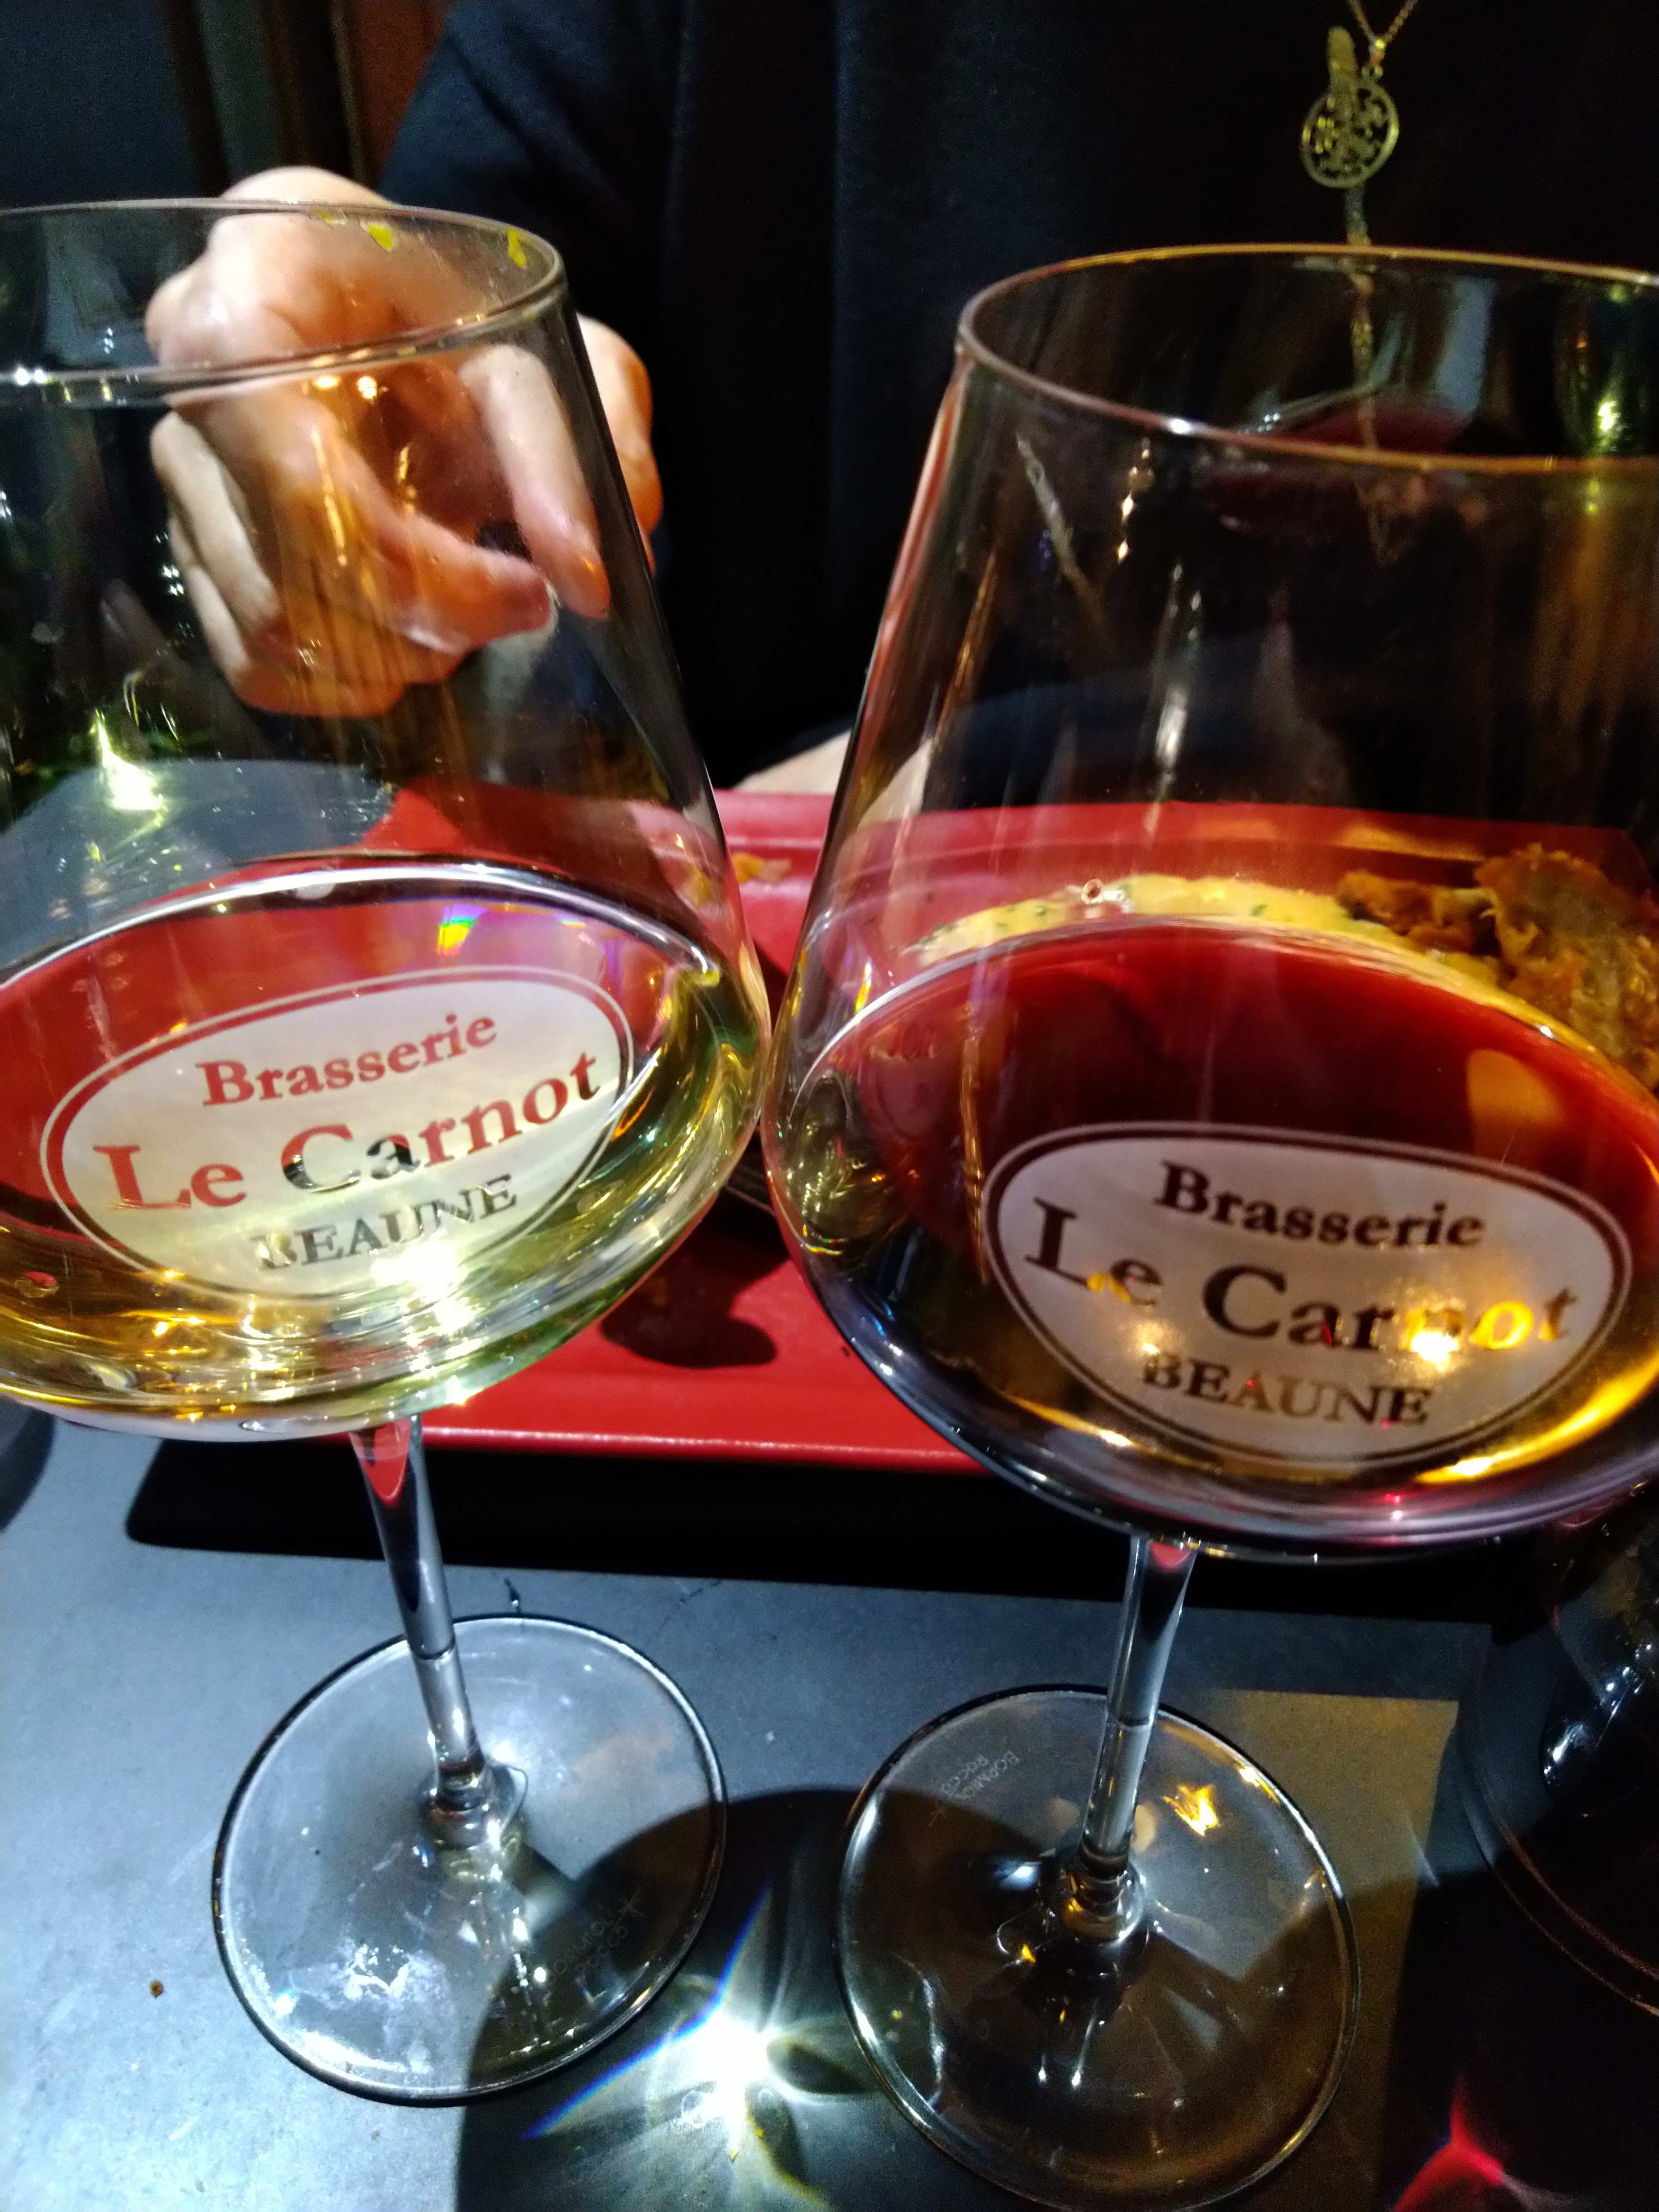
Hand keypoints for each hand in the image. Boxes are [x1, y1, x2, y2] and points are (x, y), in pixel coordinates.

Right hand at [146, 168, 662, 716]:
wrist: (411, 316)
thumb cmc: (471, 317)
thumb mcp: (553, 355)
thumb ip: (574, 454)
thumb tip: (588, 578)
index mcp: (259, 279)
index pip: (296, 466)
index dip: (416, 560)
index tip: (527, 588)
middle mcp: (195, 377)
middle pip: (289, 565)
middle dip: (425, 621)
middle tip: (521, 607)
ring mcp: (184, 470)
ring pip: (272, 628)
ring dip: (391, 660)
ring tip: (468, 619)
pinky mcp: (195, 546)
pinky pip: (251, 663)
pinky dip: (343, 686)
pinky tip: (409, 648)